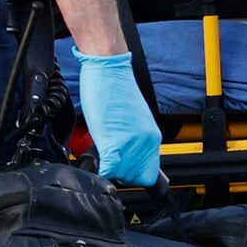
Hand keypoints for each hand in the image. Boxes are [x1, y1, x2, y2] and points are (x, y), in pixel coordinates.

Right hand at [77, 51, 161, 186]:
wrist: (108, 68)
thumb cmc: (116, 89)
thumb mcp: (133, 120)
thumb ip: (133, 140)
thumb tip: (124, 157)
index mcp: (153, 137)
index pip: (150, 174)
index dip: (134, 175)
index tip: (122, 170)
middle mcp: (147, 142)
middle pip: (135, 178)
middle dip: (118, 173)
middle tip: (107, 158)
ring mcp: (132, 143)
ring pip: (121, 176)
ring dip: (107, 169)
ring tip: (100, 152)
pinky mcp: (114, 141)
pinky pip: (108, 170)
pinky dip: (99, 169)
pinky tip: (94, 158)